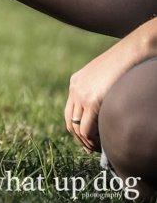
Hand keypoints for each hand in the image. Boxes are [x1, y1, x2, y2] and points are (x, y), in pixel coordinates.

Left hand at [65, 36, 148, 152]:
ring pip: (77, 128)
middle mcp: (75, 89)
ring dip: (86, 141)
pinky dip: (91, 139)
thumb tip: (106, 109)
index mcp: (76, 82)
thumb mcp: (106, 78)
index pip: (69, 111)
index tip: (86, 139)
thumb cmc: (125, 64)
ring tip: (97, 149)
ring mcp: (81, 95)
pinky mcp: (92, 100)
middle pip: (70, 121)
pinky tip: (101, 144)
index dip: (76, 128)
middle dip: (79, 138)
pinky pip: (86, 128)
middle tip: (90, 149)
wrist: (131, 52)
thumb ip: (100, 91)